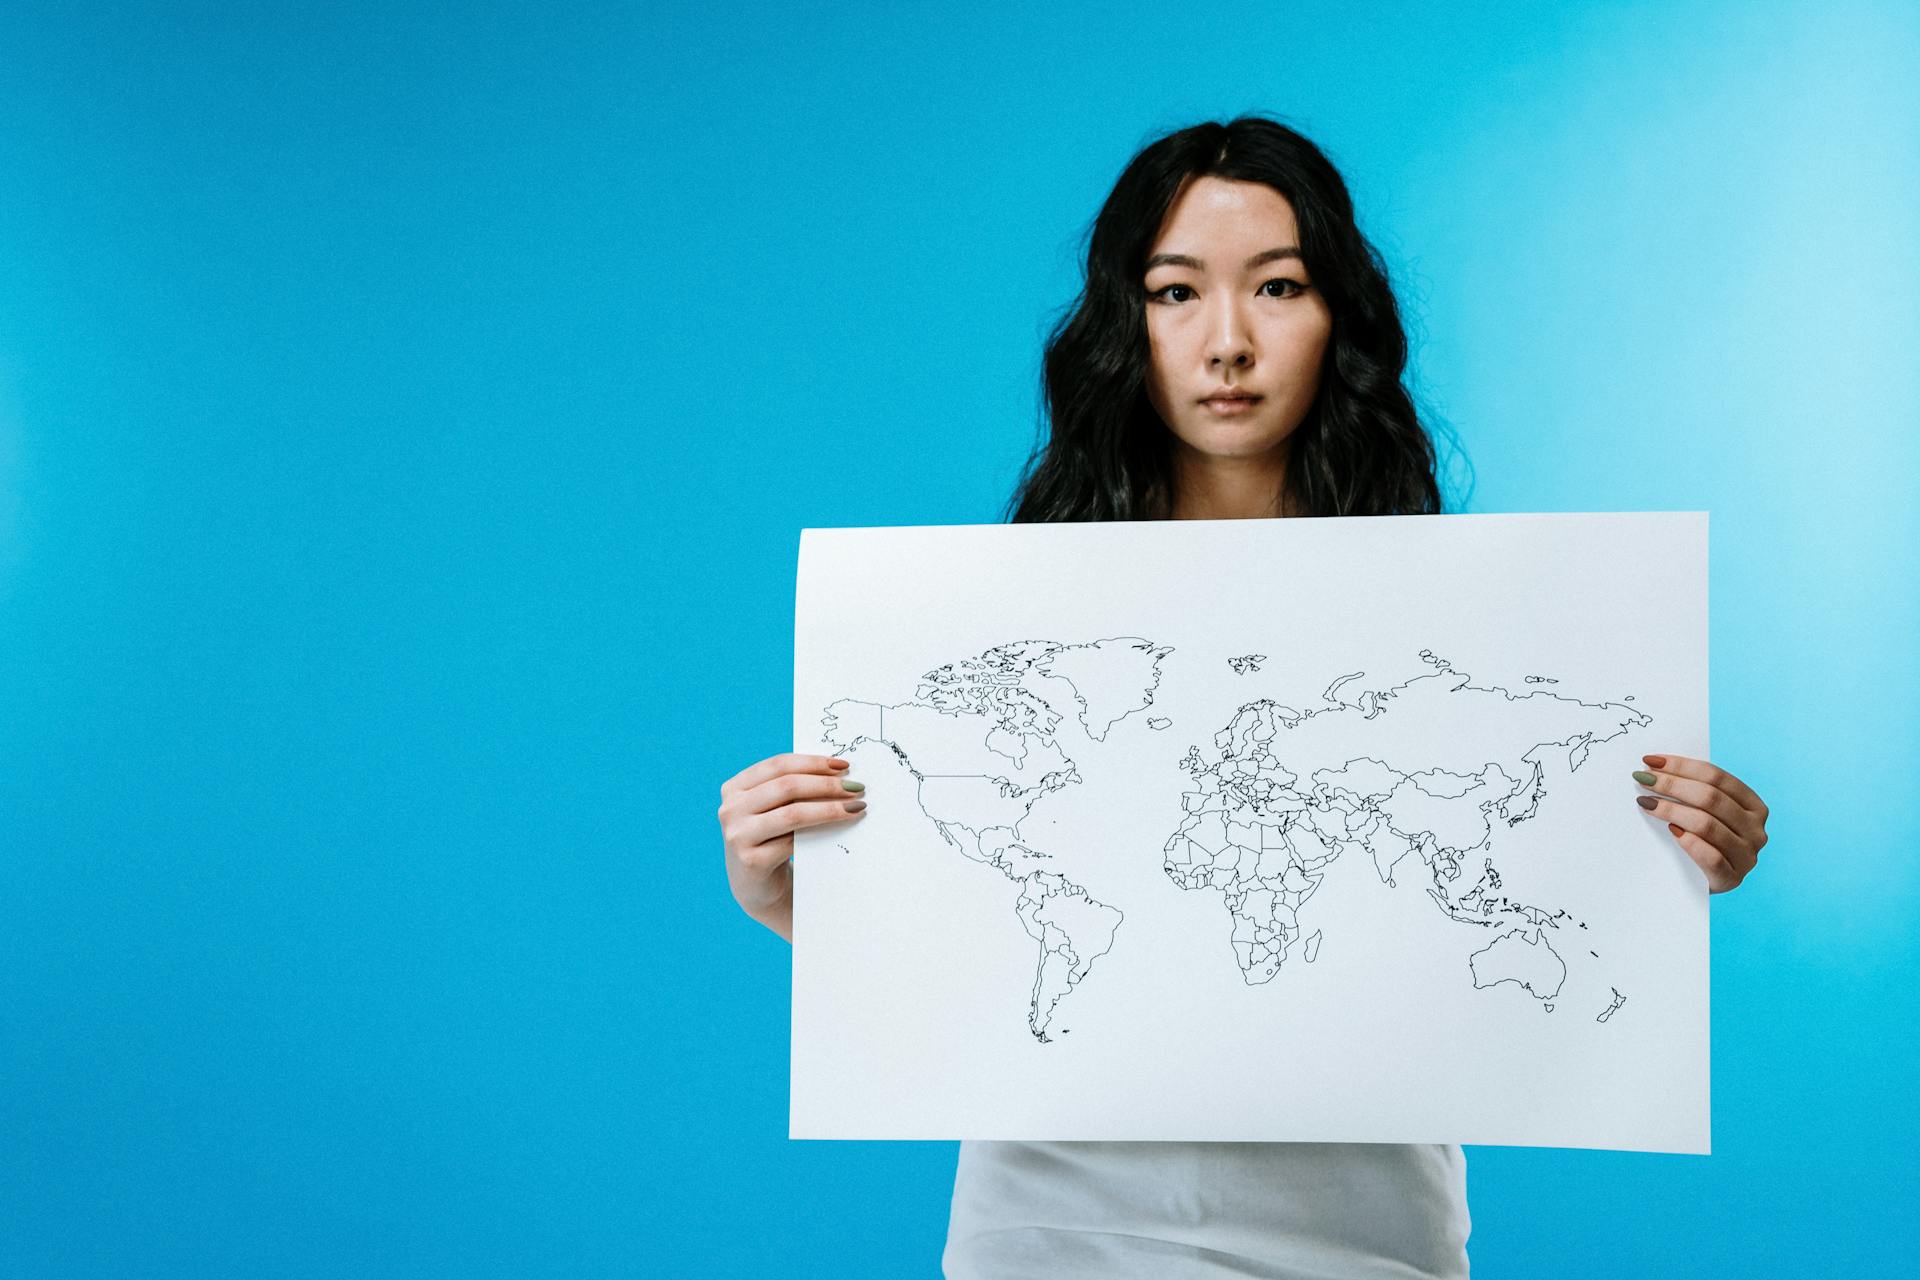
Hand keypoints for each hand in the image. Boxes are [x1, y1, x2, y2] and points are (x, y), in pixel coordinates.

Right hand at [718, 752, 868, 940]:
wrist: (756, 887)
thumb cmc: (771, 840)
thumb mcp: (773, 810)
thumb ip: (792, 790)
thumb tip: (839, 772)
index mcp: (735, 788)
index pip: (778, 765)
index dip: (813, 762)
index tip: (844, 765)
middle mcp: (730, 809)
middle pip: (787, 786)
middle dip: (826, 784)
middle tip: (856, 787)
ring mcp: (738, 836)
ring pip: (793, 813)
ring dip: (830, 808)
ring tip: (855, 806)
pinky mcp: (752, 861)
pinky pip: (794, 842)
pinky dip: (821, 832)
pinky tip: (840, 829)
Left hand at [1631, 754, 1767, 891]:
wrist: (1700, 884)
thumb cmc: (1699, 841)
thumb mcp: (1704, 813)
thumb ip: (1694, 793)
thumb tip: (1656, 767)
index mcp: (1754, 806)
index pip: (1716, 776)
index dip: (1681, 766)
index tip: (1650, 761)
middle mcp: (1756, 830)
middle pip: (1710, 797)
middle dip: (1671, 784)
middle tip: (1643, 780)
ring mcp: (1747, 856)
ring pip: (1706, 824)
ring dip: (1671, 810)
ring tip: (1645, 802)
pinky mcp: (1731, 879)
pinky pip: (1710, 857)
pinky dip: (1689, 842)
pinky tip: (1671, 832)